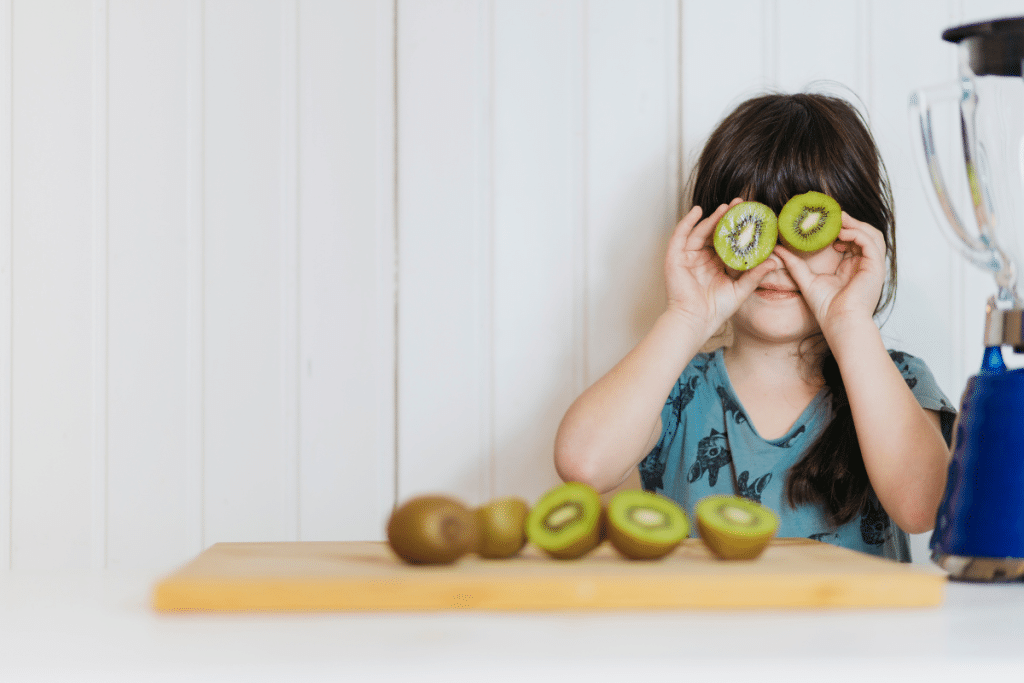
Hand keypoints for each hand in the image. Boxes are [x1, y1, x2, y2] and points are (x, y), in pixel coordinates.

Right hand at [665, 199, 777, 336]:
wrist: (696, 321)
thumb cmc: (716, 310)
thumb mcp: (740, 290)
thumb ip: (755, 275)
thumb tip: (775, 261)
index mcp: (716, 265)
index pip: (729, 242)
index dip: (739, 229)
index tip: (753, 217)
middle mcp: (702, 259)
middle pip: (715, 233)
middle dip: (727, 218)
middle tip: (742, 204)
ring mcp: (688, 257)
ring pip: (700, 231)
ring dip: (712, 218)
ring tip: (726, 207)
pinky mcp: (675, 258)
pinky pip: (680, 235)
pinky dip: (687, 222)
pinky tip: (697, 211)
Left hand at [773, 212, 885, 336]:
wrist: (839, 323)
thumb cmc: (826, 308)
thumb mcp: (806, 279)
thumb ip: (794, 264)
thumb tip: (779, 248)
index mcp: (852, 267)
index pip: (851, 240)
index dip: (840, 228)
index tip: (822, 223)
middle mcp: (864, 265)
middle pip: (864, 234)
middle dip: (849, 222)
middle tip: (831, 215)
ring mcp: (872, 266)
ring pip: (871, 234)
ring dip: (855, 224)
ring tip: (837, 220)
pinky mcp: (876, 267)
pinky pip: (870, 242)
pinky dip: (857, 233)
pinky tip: (840, 234)